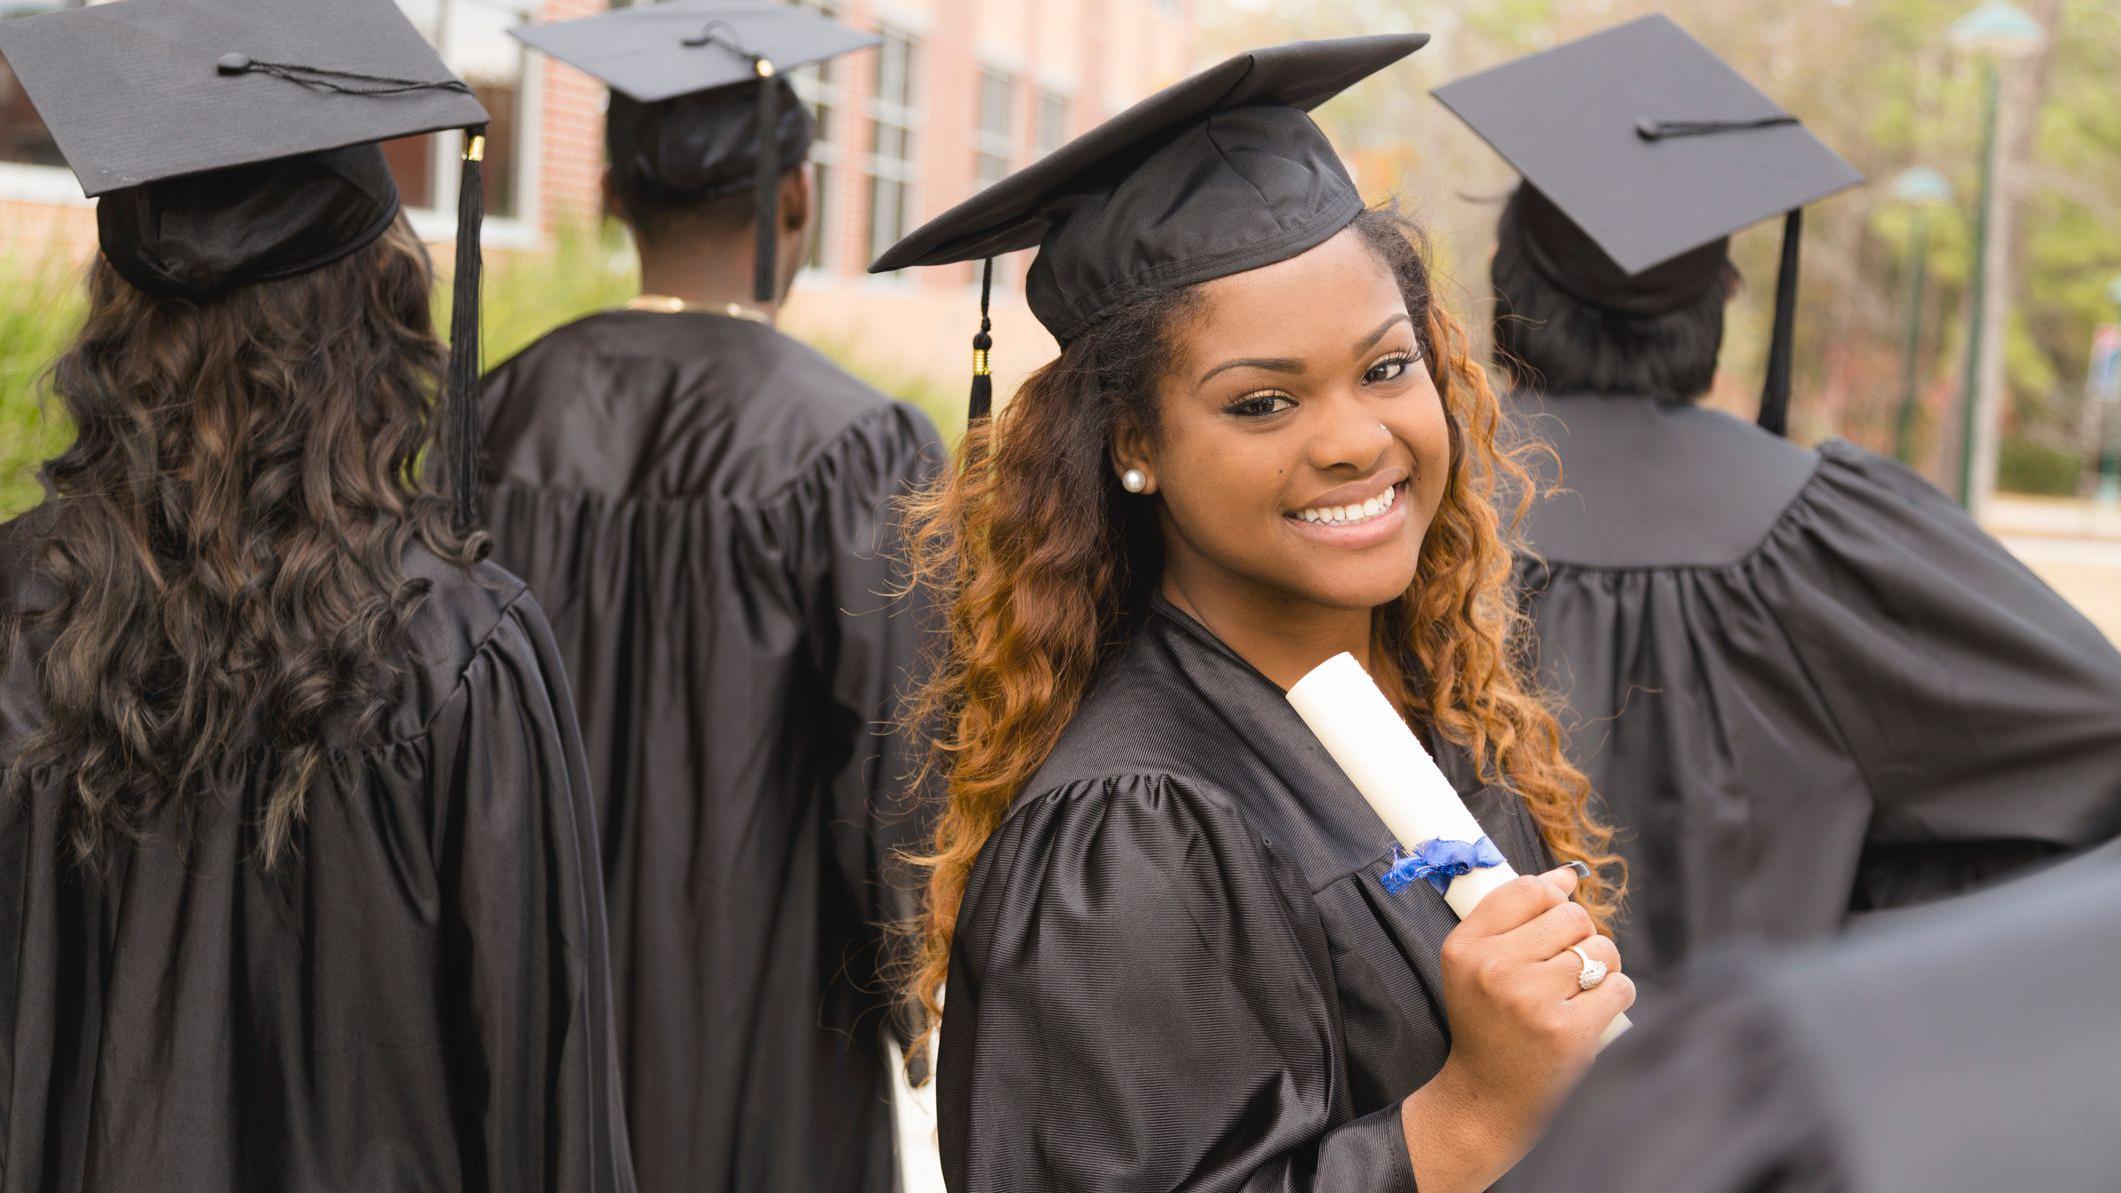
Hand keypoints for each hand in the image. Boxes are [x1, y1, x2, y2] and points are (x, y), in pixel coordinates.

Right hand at [1402, 865, 1634, 1191]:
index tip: (1555, 915)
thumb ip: (1511, 916)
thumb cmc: (1487, 1023)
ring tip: (1580, 989)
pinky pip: (1620, 986)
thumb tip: (1565, 876)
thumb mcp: (1473, 965)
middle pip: (1572, 916)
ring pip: (1601, 949)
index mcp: (1466, 947)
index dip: (1553, 897)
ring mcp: (1532, 1001)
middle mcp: (1495, 969)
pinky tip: (1593, 1010)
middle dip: (1580, 936)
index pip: (1528, 890)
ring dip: (1602, 966)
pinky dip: (1616, 996)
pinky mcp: (1568, 1032)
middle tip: (1565, 966)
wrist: (1488, 1097)